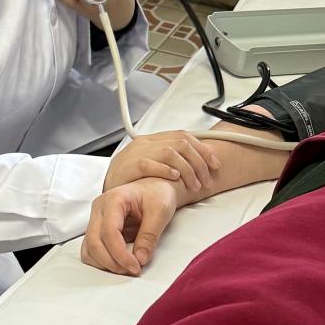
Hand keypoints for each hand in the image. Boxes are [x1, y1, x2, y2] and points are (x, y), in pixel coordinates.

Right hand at [81, 179, 177, 275]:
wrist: (156, 187)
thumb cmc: (158, 194)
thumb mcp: (161, 211)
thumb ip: (150, 235)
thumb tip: (140, 259)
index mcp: (114, 199)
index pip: (109, 232)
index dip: (121, 254)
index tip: (136, 266)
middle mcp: (100, 208)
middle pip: (94, 242)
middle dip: (112, 262)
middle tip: (132, 270)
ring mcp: (96, 218)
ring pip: (89, 248)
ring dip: (105, 264)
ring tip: (126, 268)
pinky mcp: (97, 229)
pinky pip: (91, 250)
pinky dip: (102, 261)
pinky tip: (118, 264)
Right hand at [103, 129, 220, 201]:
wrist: (109, 187)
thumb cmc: (131, 178)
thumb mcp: (154, 163)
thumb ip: (172, 159)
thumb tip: (199, 162)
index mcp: (154, 139)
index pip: (184, 136)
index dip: (203, 149)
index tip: (215, 164)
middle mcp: (147, 142)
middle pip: (181, 143)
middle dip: (200, 162)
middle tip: (207, 180)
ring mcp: (138, 152)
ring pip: (170, 153)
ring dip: (188, 169)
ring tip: (194, 185)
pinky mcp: (129, 166)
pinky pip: (150, 164)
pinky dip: (166, 170)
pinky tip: (175, 178)